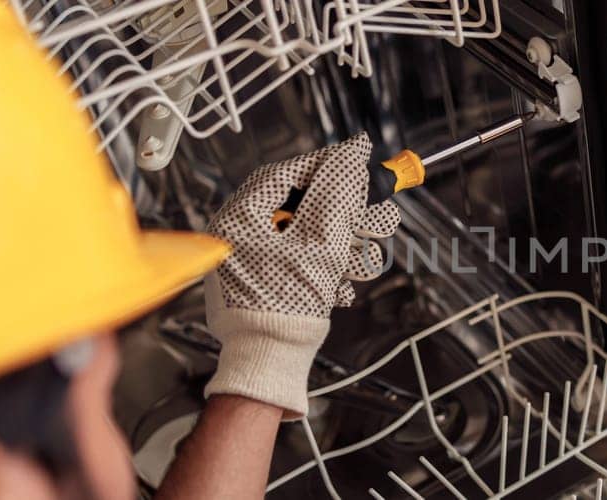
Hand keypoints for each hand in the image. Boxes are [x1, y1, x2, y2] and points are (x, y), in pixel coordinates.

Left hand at [202, 133, 399, 417]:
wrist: (269, 360)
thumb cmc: (285, 306)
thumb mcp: (321, 242)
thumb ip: (337, 193)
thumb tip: (351, 153)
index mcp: (239, 216)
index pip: (285, 173)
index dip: (326, 167)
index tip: (357, 165)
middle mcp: (237, 233)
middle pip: (299, 204)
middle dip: (341, 215)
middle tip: (369, 219)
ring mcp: (247, 258)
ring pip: (304, 234)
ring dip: (339, 246)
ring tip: (358, 263)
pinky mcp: (260, 280)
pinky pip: (298, 259)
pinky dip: (323, 267)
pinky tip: (338, 285)